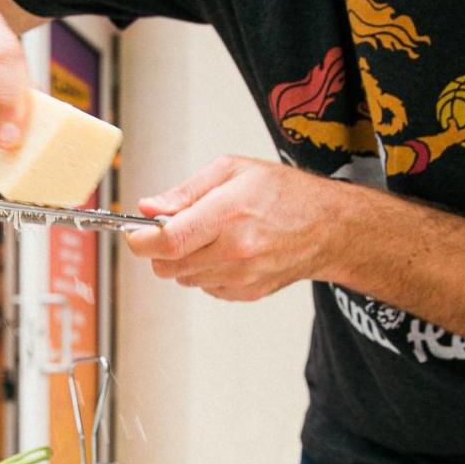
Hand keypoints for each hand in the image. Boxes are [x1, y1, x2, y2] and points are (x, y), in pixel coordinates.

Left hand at [126, 156, 339, 301]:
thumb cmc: (285, 193)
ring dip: (183, 259)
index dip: (140, 239)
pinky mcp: (246, 294)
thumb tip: (149, 207)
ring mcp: (241, 277)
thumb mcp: (232, 170)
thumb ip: (185, 191)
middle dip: (158, 249)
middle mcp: (234, 251)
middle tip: (172, 229)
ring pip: (183, 278)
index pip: (167, 241)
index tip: (134, 232)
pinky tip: (226, 251)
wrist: (330, 228)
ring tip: (209, 235)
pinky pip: (204, 287)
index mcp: (228, 214)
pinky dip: (204, 272)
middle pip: (167, 265)